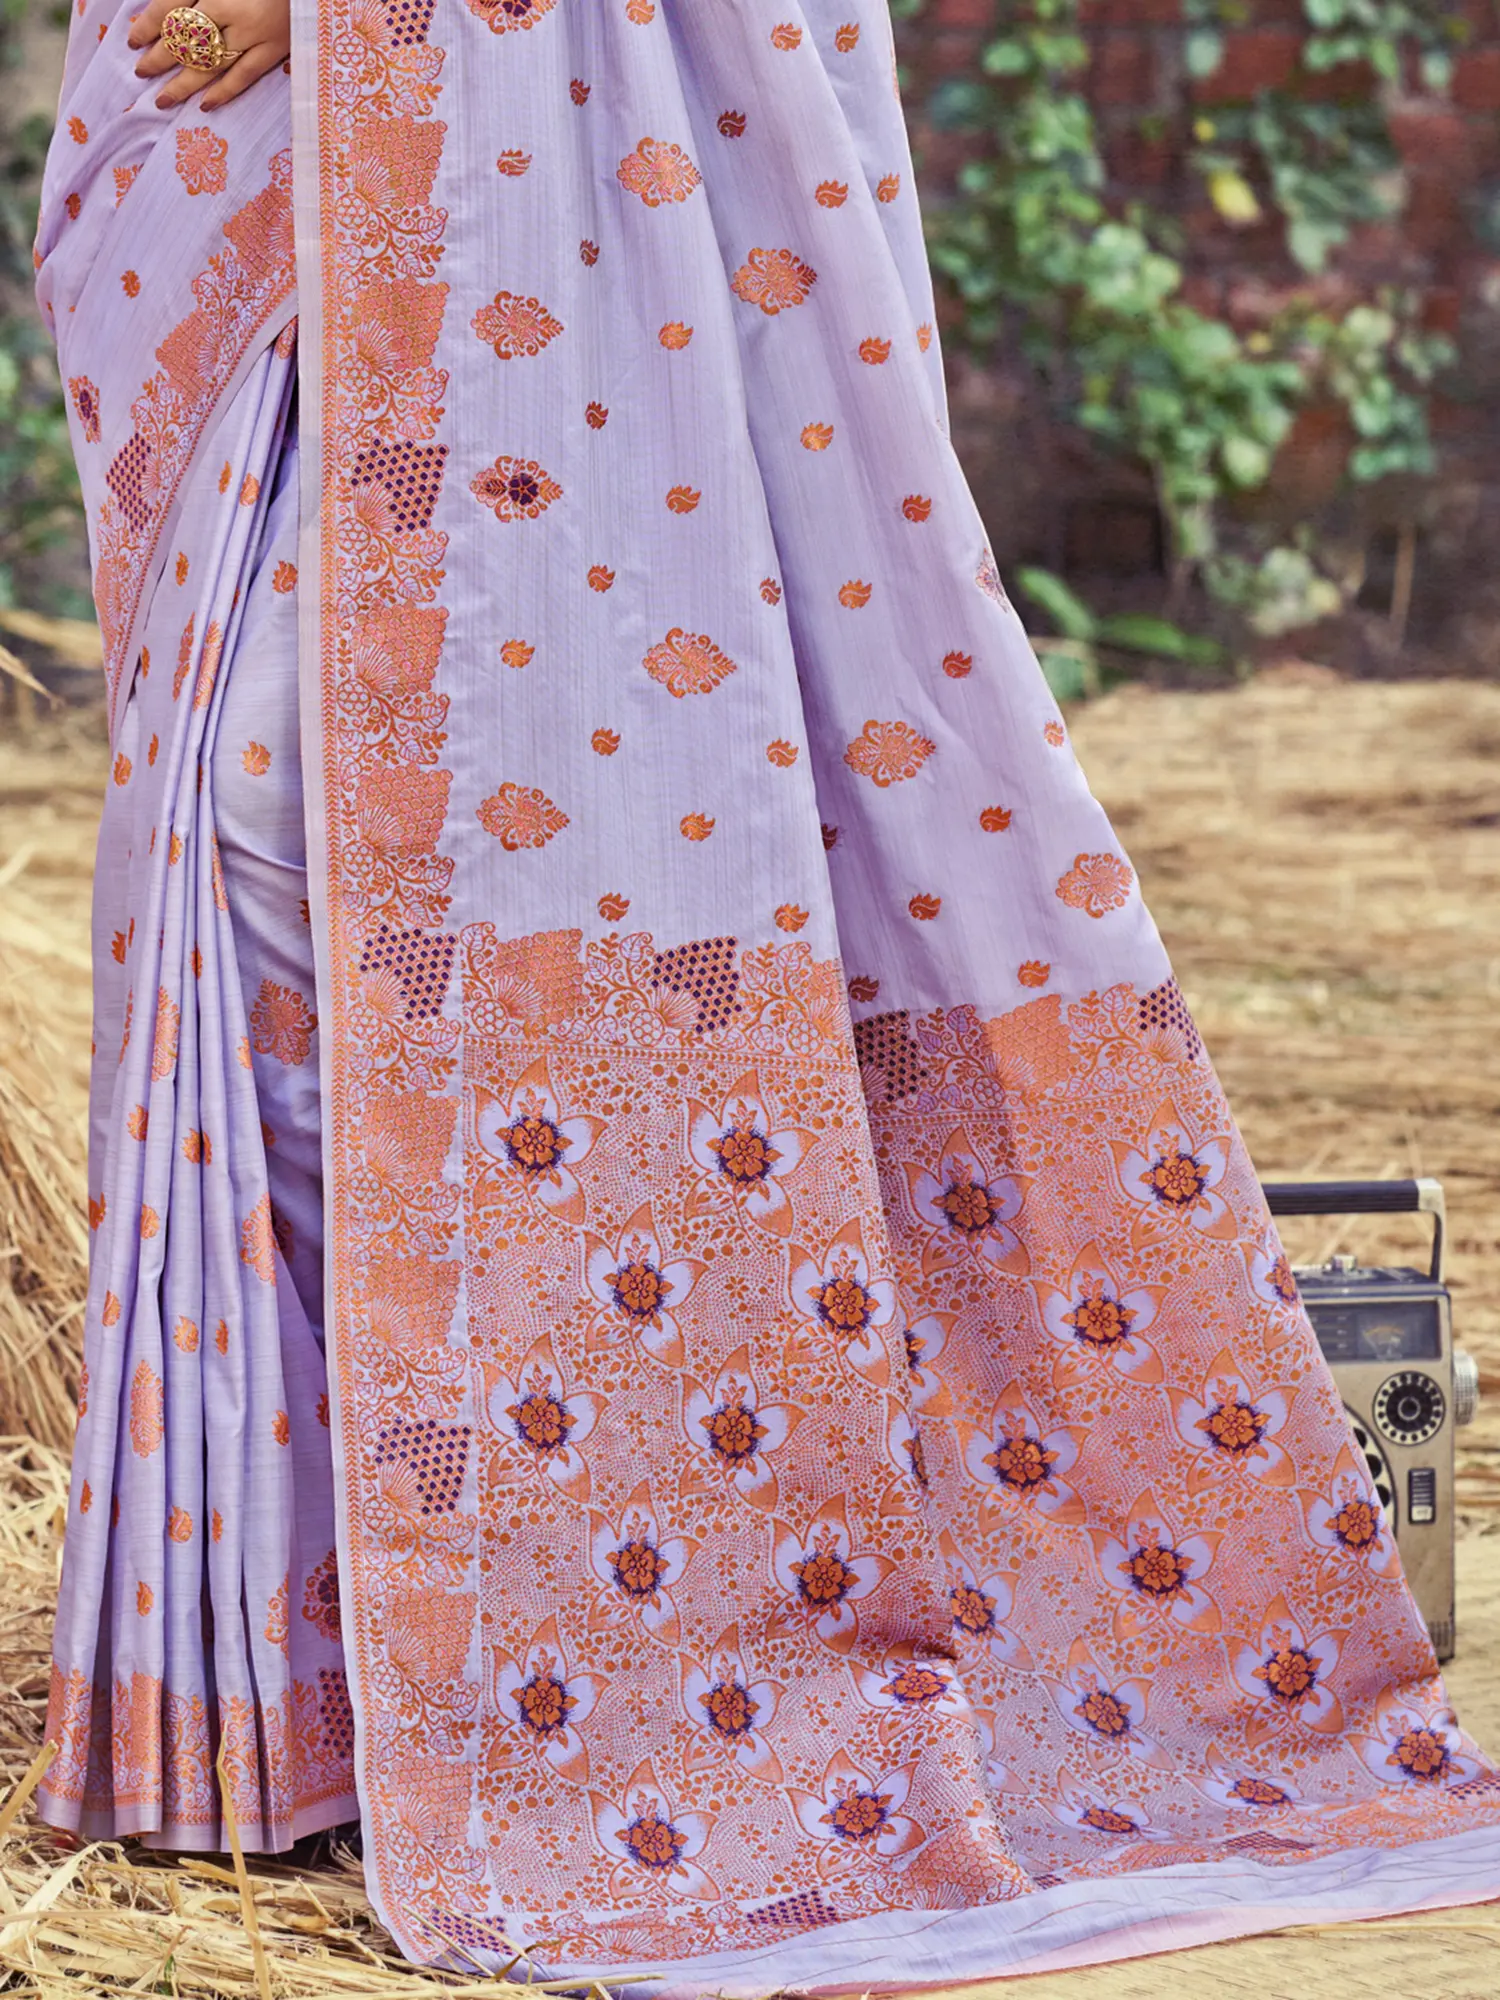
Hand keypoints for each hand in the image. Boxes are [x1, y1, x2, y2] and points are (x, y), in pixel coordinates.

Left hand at [128, 0, 289, 111]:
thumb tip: (173, 14)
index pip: (173, 6)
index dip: (150, 24)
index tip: (133, 39)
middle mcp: (234, 10)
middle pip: (187, 37)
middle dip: (161, 57)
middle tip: (141, 72)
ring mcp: (255, 33)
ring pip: (211, 63)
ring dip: (184, 83)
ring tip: (163, 99)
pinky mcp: (276, 49)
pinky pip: (245, 76)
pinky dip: (224, 92)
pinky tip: (205, 104)